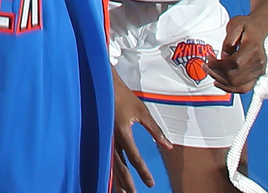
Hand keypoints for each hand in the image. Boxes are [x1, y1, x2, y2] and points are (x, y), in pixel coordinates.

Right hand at [112, 70, 170, 192]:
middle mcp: (111, 139)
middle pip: (120, 168)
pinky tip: (112, 178)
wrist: (103, 84)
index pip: (134, 158)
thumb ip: (155, 130)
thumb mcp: (141, 111)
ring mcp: (104, 139)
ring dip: (117, 181)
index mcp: (122, 132)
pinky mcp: (100, 137)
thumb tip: (168, 145)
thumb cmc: (122, 95)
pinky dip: (109, 171)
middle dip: (127, 184)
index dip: (143, 172)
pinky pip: (105, 158)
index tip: (150, 183)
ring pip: (110, 166)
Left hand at [204, 12, 267, 93]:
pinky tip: (220, 82)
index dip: (219, 65)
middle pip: (234, 76)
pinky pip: (243, 88)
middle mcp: (258, 62)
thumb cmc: (247, 26)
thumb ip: (228, 41)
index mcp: (253, 48)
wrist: (259, 29)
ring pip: (237, 84)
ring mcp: (259, 71)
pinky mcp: (258, 76)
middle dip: (216, 73)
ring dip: (221, 81)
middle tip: (206, 65)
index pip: (234, 63)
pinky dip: (230, 88)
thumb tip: (223, 57)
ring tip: (211, 72)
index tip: (209, 59)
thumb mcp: (235, 24)